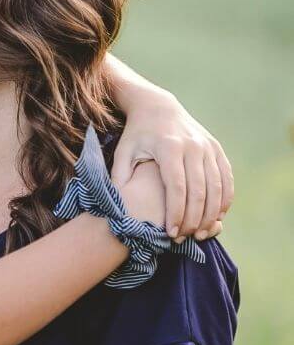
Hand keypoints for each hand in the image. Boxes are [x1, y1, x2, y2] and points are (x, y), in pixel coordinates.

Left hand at [112, 90, 231, 241]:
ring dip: (211, 214)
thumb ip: (120, 177)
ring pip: (217, 187)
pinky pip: (226, 178)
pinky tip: (217, 217)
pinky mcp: (216, 148)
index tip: (171, 233)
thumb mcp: (123, 152)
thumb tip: (118, 206)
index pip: (177, 188)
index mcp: (168, 147)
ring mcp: (207, 146)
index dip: (176, 213)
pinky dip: (224, 199)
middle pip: (199, 191)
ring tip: (200, 233)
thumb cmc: (136, 134)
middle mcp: (192, 146)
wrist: (157, 107)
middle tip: (185, 238)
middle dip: (193, 219)